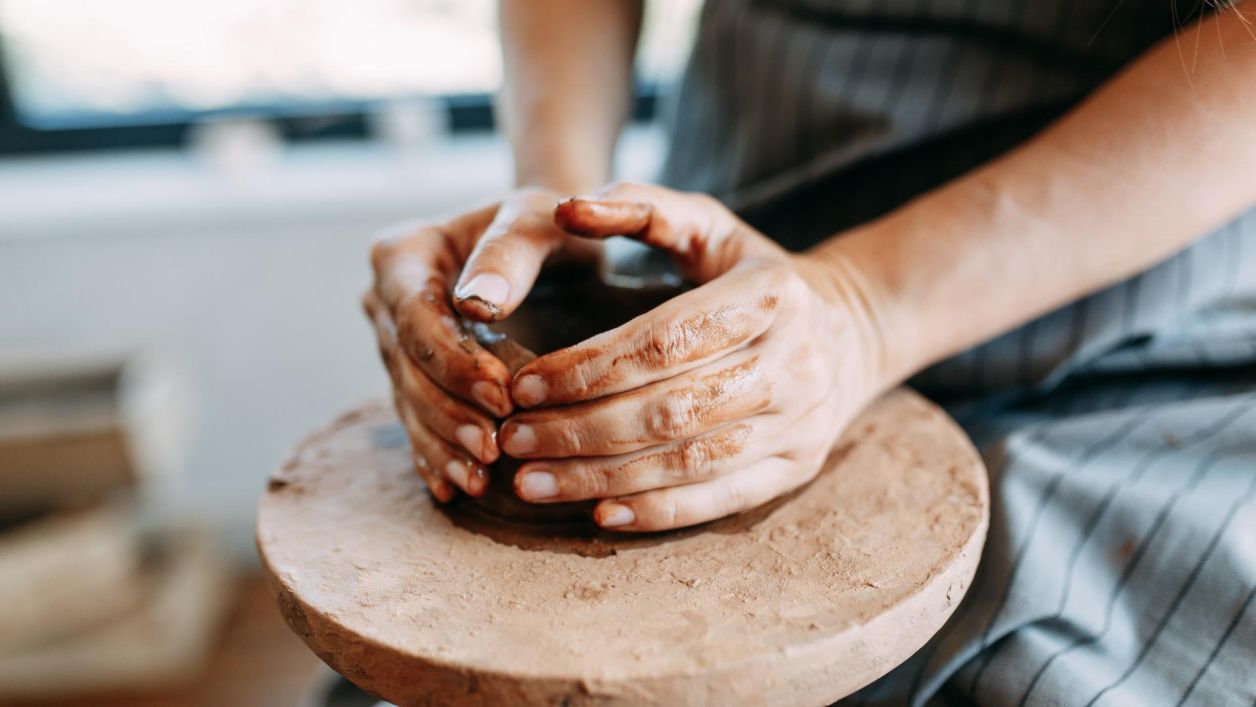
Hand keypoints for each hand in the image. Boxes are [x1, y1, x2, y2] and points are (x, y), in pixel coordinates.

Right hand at [364, 188, 599, 500]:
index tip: (502, 392)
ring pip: (409, 403)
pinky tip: (459, 488)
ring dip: (443, 444)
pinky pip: (417, 422)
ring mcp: (394, 345)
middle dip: (449, 412)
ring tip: (482, 478)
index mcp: (401, 255)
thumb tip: (478, 302)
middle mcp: (385, 302)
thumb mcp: (536, 220)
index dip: (454, 361)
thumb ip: (510, 251)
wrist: (550, 244)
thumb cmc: (547, 224)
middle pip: (407, 368)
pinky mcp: (413, 379)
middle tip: (494, 449)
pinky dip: (437, 457)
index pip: (416, 317)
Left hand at [500, 183, 892, 530]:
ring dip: (603, 478)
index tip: (523, 385)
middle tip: (512, 439)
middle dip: (580, 429)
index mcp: (771, 295)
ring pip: (690, 461)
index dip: (587, 367)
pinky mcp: (799, 467)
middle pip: (671, 408)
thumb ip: (641, 207)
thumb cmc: (754, 273)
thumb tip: (566, 208)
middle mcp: (795, 361)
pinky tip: (600, 516)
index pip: (664, 340)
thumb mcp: (711, 225)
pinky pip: (722, 498)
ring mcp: (802, 421)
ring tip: (533, 482)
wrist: (851, 330)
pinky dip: (659, 512)